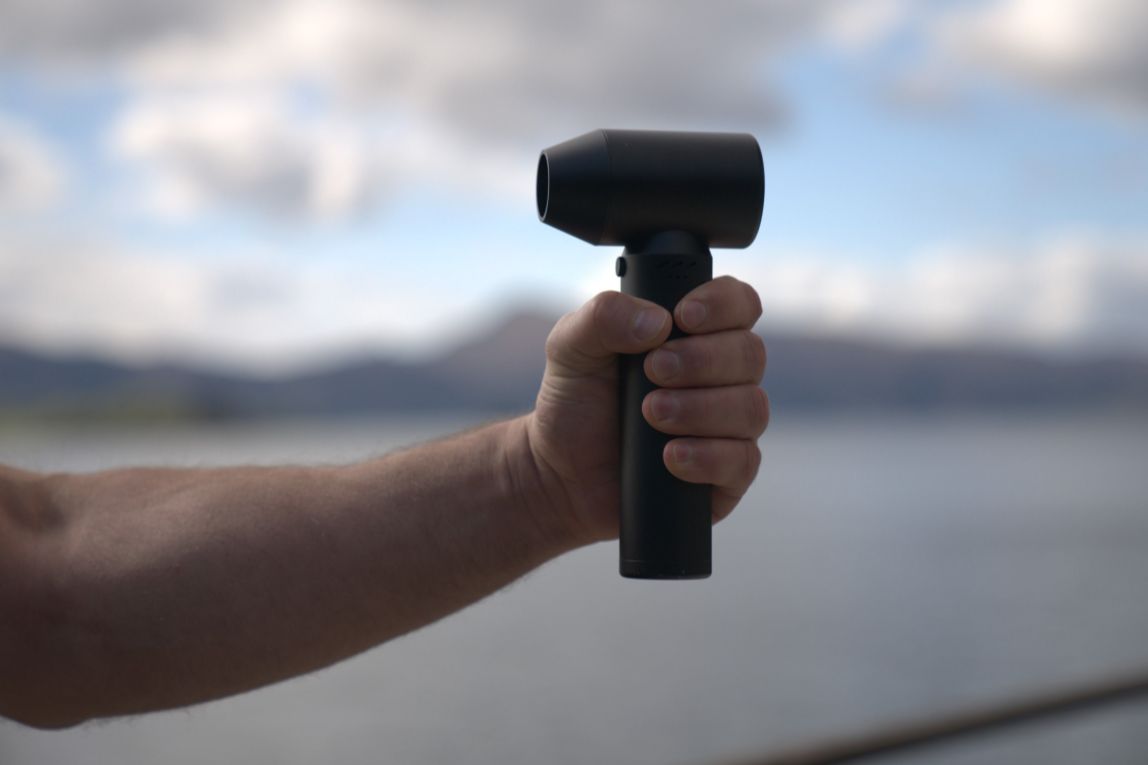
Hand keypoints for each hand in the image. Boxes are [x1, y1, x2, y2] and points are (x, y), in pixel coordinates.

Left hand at [524, 276, 768, 544]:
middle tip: (653, 371)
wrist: (559, 474)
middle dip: (702, 360)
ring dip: (700, 408)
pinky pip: (743, 461)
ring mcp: (728, 428)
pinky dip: (707, 456)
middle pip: (750, 354)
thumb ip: (603, 317)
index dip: (722, 304)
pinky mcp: (726, 476)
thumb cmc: (576, 403)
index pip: (738, 303)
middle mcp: (721, 377)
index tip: (684, 317)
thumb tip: (657, 320)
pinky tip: (670, 456)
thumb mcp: (571, 347)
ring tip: (651, 413)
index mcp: (694, 335)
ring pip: (751, 408)